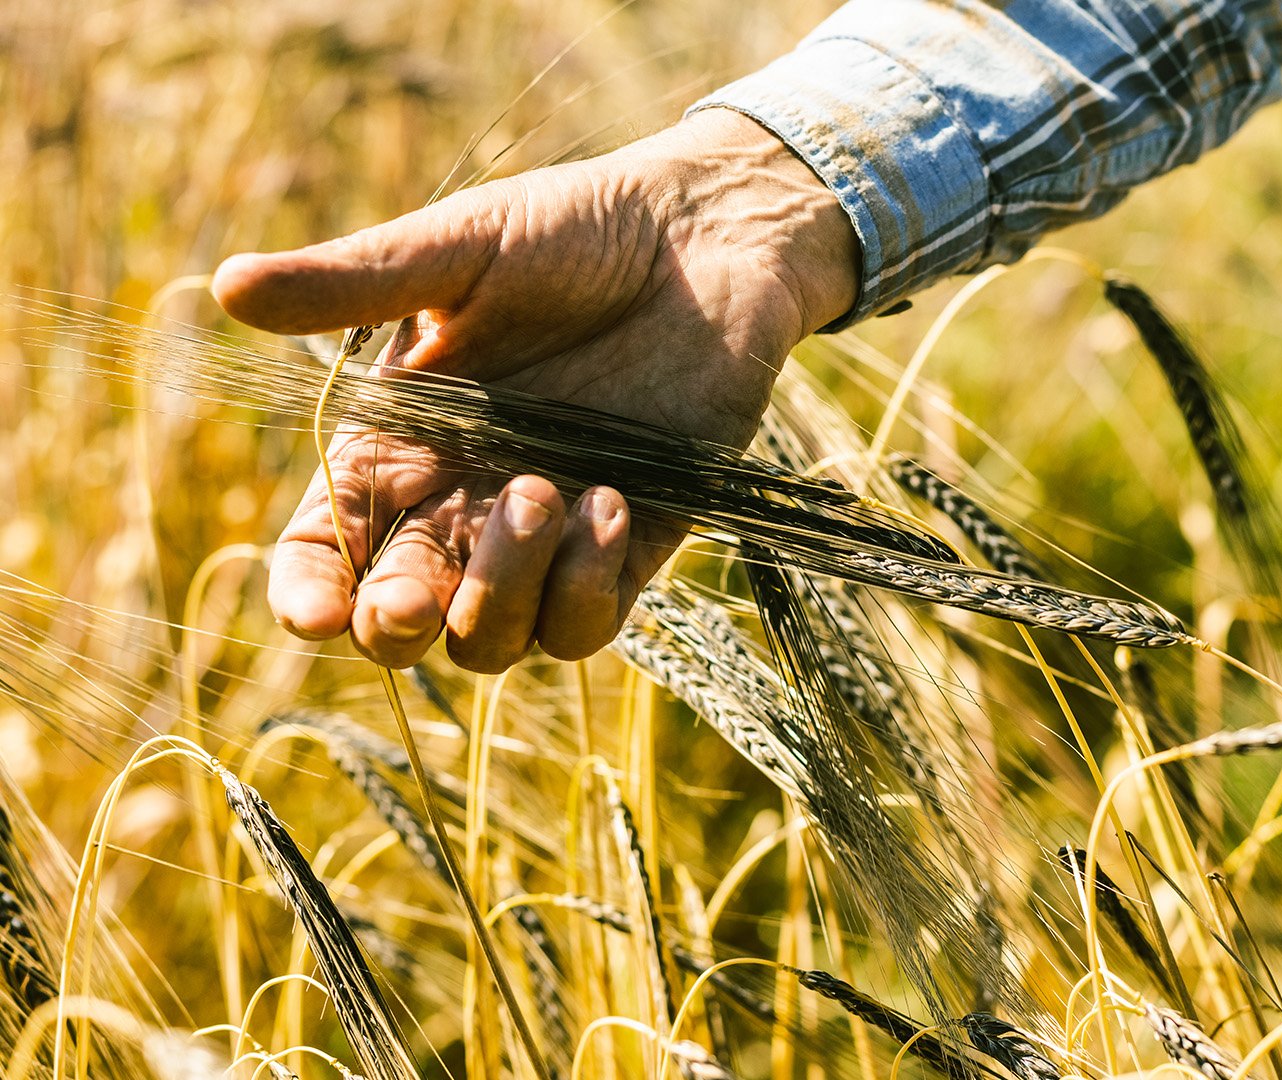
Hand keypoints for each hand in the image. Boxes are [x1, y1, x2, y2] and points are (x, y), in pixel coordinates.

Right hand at [213, 109, 858, 671]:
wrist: (705, 234)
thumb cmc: (575, 231)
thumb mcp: (459, 250)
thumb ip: (356, 282)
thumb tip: (229, 288)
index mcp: (399, 448)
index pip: (330, 554)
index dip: (310, 595)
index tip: (315, 611)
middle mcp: (463, 507)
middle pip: (402, 626)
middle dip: (394, 627)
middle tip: (409, 600)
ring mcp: (549, 536)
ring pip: (495, 642)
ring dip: (502, 595)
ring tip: (540, 492)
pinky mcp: (634, 543)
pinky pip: (589, 624)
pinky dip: (588, 587)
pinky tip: (610, 502)